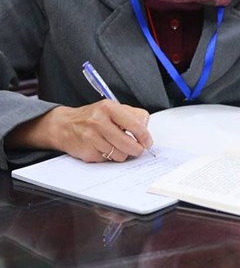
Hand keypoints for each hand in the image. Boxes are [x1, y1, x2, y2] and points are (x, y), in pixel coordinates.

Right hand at [7, 101, 152, 162]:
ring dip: (123, 154)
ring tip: (118, 147)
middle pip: (128, 143)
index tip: (147, 141)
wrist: (64, 125)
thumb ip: (132, 116)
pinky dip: (110, 157)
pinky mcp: (87, 151)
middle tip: (138, 149)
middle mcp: (99, 121)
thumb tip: (145, 130)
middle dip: (137, 149)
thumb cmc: (92, 117)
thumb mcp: (112, 108)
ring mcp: (92, 137)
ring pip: (119, 155)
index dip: (145, 136)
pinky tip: (105, 148)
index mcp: (108, 107)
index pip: (135, 124)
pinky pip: (108, 160)